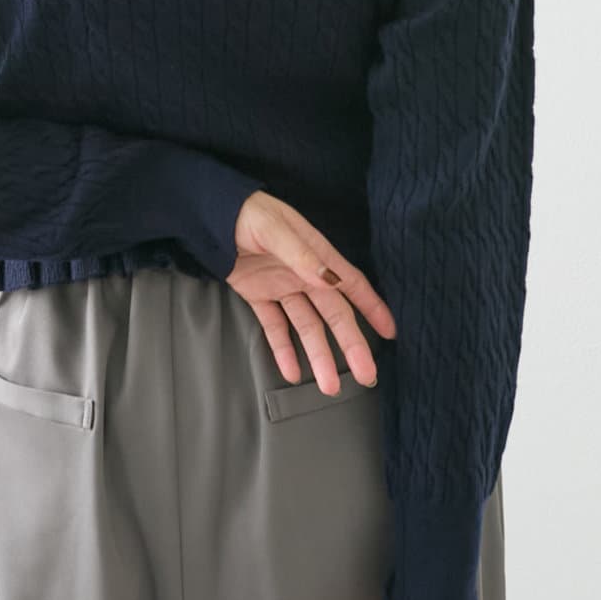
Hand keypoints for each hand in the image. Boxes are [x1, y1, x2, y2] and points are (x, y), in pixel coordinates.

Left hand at [226, 190, 394, 393]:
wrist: (210, 216)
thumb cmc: (248, 213)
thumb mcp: (276, 229)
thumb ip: (302, 256)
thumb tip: (332, 280)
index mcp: (316, 255)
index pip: (352, 285)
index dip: (373, 308)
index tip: (390, 332)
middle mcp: (305, 274)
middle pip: (334, 315)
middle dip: (351, 345)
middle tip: (367, 376)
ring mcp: (282, 287)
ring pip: (307, 327)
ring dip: (319, 355)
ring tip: (329, 386)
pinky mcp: (259, 296)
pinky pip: (275, 326)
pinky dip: (282, 349)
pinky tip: (291, 372)